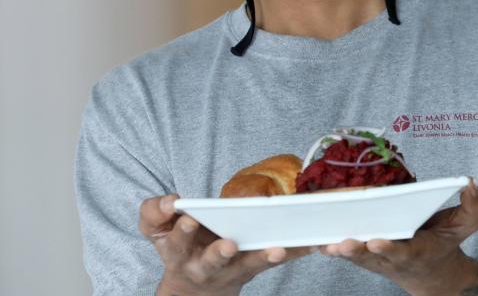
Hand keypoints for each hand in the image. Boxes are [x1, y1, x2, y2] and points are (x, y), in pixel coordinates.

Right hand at [140, 194, 315, 295]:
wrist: (193, 288)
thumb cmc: (180, 245)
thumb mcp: (157, 230)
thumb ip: (155, 212)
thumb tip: (170, 201)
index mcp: (179, 252)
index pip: (177, 241)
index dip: (182, 230)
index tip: (188, 218)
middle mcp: (205, 265)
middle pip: (212, 261)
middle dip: (219, 253)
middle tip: (229, 245)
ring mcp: (232, 269)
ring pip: (248, 265)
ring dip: (263, 257)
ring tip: (277, 248)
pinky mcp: (254, 268)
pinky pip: (274, 261)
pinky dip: (293, 252)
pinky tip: (310, 244)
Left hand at [320, 179, 477, 295]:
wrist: (430, 272)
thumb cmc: (445, 242)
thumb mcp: (466, 225)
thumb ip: (474, 205)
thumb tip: (470, 182)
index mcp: (417, 251)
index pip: (403, 251)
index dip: (389, 248)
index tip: (376, 241)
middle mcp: (393, 258)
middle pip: (372, 256)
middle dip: (356, 251)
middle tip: (342, 244)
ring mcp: (376, 259)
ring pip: (354, 256)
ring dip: (338, 250)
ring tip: (324, 243)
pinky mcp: (363, 255)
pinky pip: (345, 252)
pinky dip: (330, 245)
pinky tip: (313, 238)